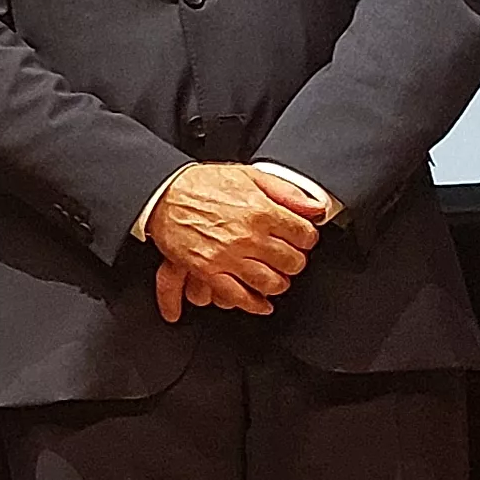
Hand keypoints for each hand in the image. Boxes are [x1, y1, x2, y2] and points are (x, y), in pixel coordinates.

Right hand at [147, 161, 324, 301]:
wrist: (163, 194)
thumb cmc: (202, 184)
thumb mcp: (249, 175)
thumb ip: (286, 191)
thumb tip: (315, 206)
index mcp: (261, 211)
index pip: (304, 235)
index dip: (307, 238)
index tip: (302, 239)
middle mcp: (248, 236)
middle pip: (291, 262)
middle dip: (294, 261)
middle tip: (289, 258)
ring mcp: (228, 256)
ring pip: (270, 283)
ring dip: (278, 283)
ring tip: (275, 277)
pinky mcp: (208, 271)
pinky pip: (238, 296)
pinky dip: (254, 304)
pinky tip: (261, 303)